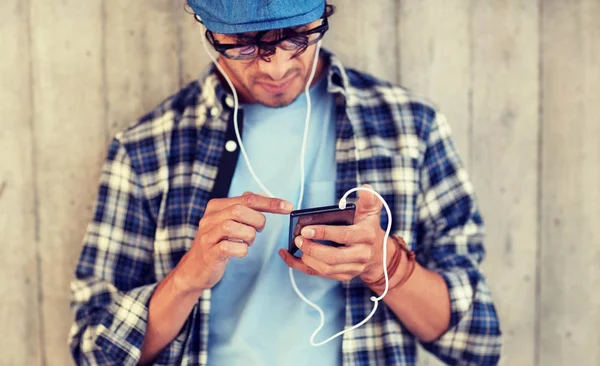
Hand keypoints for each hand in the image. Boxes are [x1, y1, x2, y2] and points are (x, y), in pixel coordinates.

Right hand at [176, 192, 292, 293]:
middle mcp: (209, 218)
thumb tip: (263, 196)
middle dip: (257, 221)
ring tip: (247, 241)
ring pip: (233, 226)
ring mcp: (207, 235)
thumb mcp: (229, 221)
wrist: (195, 269)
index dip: (270, 202)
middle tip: (259, 230)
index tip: (288, 207)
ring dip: (249, 236)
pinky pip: (228, 247)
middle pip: (240, 210)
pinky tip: (241, 251)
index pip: (247, 198)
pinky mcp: (209, 253)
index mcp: (216, 206)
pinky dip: (241, 250)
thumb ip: (244, 208)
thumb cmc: (217, 243)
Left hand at [279, 184, 394, 282]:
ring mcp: (352, 268)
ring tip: (296, 245)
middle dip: (312, 249)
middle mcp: (361, 255)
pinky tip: (288, 256)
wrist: (378, 254)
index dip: (324, 233)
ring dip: (307, 259)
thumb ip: (369, 199)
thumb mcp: (371, 211)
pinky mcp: (343, 276)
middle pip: (333, 258)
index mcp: (366, 236)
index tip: (306, 229)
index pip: (344, 236)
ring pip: (326, 269)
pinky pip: (319, 274)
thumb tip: (365, 188)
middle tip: (298, 239)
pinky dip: (301, 266)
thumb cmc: (368, 228)